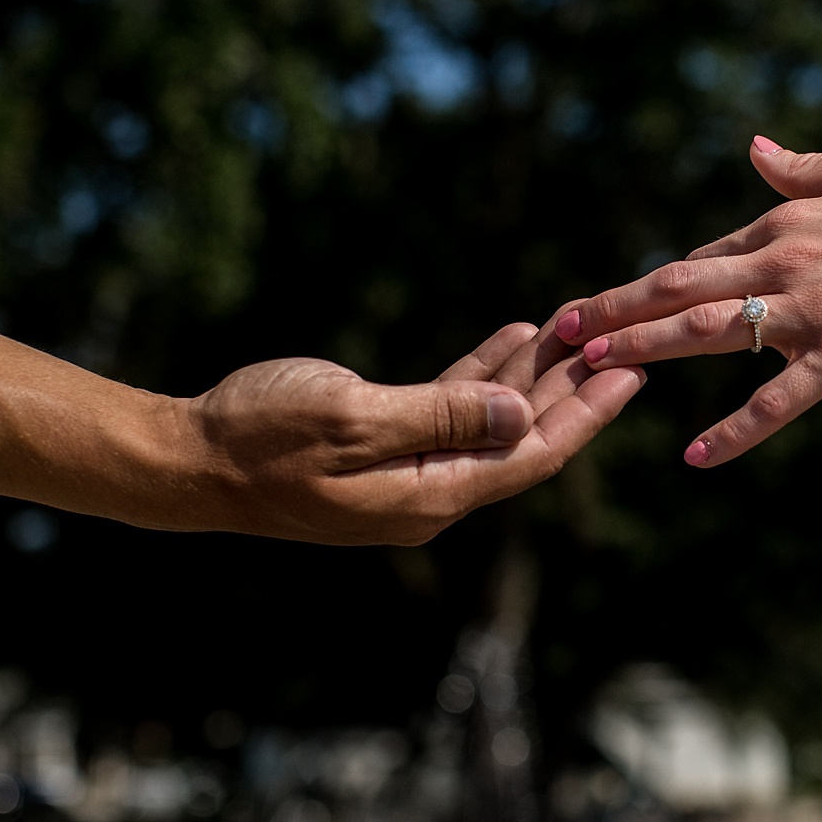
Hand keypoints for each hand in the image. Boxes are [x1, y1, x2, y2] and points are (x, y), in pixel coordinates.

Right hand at [183, 323, 644, 544]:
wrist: (189, 458)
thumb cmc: (263, 437)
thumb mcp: (355, 419)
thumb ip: (442, 418)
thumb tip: (521, 416)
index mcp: (431, 496)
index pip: (532, 456)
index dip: (586, 415)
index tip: (632, 374)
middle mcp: (430, 492)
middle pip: (523, 438)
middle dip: (574, 389)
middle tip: (625, 341)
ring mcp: (406, 471)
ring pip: (491, 419)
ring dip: (533, 374)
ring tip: (578, 325)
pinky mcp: (380, 445)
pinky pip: (450, 409)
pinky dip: (482, 373)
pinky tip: (513, 336)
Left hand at [550, 136, 821, 466]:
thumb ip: (799, 169)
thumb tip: (751, 150)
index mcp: (784, 224)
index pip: (698, 260)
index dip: (647, 286)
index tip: (604, 304)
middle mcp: (783, 265)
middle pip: (679, 290)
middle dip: (615, 311)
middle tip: (561, 333)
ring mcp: (810, 312)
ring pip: (708, 334)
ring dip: (644, 349)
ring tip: (592, 368)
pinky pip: (778, 398)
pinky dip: (735, 429)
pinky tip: (697, 454)